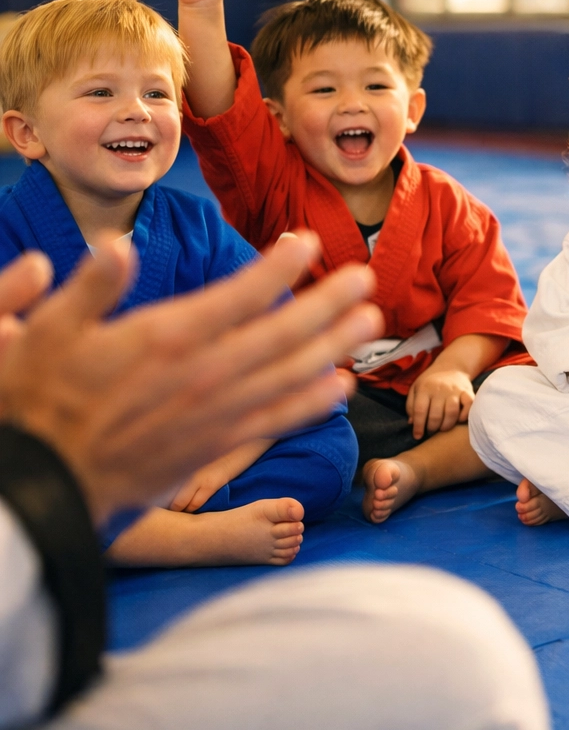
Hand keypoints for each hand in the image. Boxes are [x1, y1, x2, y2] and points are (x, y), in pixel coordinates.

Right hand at [0, 234, 380, 521]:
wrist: (43, 488)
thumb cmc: (38, 405)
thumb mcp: (45, 335)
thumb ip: (89, 289)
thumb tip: (117, 245)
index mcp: (162, 339)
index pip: (236, 296)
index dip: (277, 267)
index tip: (309, 241)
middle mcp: (200, 376)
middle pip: (280, 333)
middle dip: (327, 303)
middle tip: (365, 276)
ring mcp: (212, 414)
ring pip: (288, 375)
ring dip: (334, 346)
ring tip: (370, 321)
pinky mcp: (214, 447)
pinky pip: (274, 421)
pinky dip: (311, 403)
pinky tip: (341, 387)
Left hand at [406, 367, 474, 438]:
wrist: (451, 366)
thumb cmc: (430, 382)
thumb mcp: (415, 388)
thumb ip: (411, 405)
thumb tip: (411, 423)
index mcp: (425, 388)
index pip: (419, 410)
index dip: (418, 426)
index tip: (417, 436)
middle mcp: (440, 389)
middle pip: (435, 415)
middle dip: (432, 428)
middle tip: (431, 431)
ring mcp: (455, 390)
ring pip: (452, 412)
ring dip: (446, 425)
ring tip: (443, 428)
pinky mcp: (467, 391)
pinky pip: (469, 405)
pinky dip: (464, 415)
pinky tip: (458, 419)